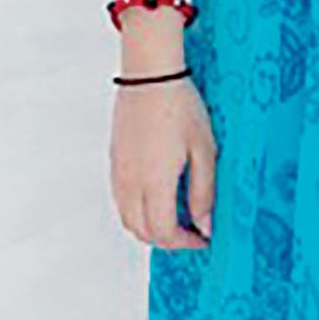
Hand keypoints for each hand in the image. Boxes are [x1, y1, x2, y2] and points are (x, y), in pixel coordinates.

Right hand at [110, 74, 216, 248]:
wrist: (150, 76)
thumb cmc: (180, 106)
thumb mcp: (204, 150)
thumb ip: (204, 192)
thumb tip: (205, 224)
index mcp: (154, 182)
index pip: (164, 232)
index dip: (185, 242)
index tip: (202, 238)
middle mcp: (130, 182)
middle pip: (141, 231)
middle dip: (167, 240)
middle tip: (191, 233)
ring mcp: (118, 172)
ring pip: (127, 218)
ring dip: (149, 228)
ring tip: (175, 218)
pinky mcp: (114, 161)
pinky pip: (120, 200)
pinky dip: (137, 211)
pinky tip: (157, 198)